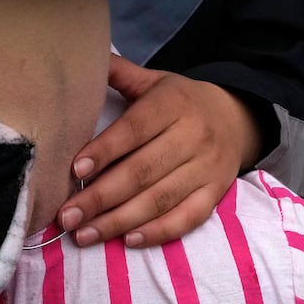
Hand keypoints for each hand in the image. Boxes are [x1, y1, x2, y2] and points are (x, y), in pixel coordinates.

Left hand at [56, 55, 259, 248]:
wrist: (236, 118)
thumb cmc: (180, 101)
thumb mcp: (154, 81)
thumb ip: (119, 74)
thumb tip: (79, 62)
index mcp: (172, 103)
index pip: (135, 129)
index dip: (105, 149)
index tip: (75, 169)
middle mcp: (193, 135)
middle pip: (143, 171)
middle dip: (101, 197)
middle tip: (68, 215)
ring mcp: (207, 168)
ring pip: (160, 199)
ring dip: (119, 221)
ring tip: (84, 235)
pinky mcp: (215, 193)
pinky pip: (187, 218)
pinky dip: (157, 232)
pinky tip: (127, 241)